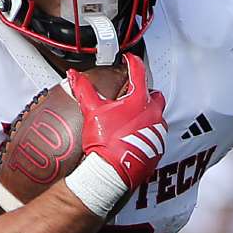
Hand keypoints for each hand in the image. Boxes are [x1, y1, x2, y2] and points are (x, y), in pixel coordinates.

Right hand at [66, 53, 166, 189]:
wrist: (112, 173)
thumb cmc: (105, 143)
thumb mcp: (92, 111)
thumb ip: (84, 90)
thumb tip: (74, 76)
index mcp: (139, 101)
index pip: (139, 72)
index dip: (132, 62)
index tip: (129, 59)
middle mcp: (154, 114)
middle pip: (154, 95)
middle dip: (144, 93)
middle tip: (130, 97)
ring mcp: (158, 132)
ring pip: (157, 116)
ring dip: (146, 115)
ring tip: (129, 120)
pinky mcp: (158, 148)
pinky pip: (156, 135)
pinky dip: (147, 133)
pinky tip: (132, 137)